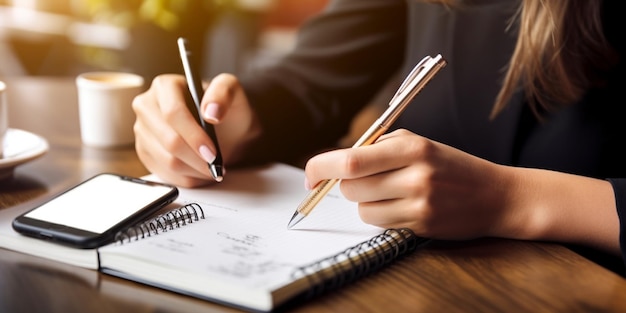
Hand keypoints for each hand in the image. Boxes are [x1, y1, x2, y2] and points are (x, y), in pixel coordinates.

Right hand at [133, 73, 259, 186]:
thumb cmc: (226, 108)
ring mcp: (142, 130)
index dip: (193, 136)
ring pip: (167, 160)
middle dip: (196, 158)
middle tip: (216, 165)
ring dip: (195, 170)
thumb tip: (210, 112)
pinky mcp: (144, 152)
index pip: (173, 113)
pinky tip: (201, 172)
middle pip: (168, 140)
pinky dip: (187, 178)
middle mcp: (147, 106)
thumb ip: (224, 92)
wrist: (224, 128)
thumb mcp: (233, 92)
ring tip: (213, 167)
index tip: (212, 152)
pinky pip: (164, 174)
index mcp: (165, 86)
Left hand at [303, 129, 509, 239]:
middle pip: (351, 187)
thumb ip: (378, 149)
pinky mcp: (421, 226)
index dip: (322, 167)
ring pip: (362, 209)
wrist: (495, 195)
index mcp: (412, 147)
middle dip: (347, 185)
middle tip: (363, 180)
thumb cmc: (449, 165)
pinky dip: (381, 215)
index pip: (351, 160)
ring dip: (365, 202)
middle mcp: (415, 175)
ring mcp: (420, 204)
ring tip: (390, 193)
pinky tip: (402, 206)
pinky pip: (380, 223)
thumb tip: (335, 163)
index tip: (310, 174)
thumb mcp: (419, 144)